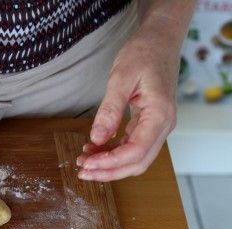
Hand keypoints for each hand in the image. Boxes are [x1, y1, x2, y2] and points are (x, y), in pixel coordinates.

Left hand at [77, 25, 179, 180]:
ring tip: (84, 161)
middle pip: (137, 162)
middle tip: (82, 171)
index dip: (110, 163)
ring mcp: (157, 126)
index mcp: (160, 114)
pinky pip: (132, 146)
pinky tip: (94, 149)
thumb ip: (110, 110)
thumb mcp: (121, 77)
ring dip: (110, 165)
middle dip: (109, 171)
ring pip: (135, 158)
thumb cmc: (144, 53)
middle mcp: (163, 125)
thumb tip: (97, 138)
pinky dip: (113, 152)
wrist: (159, 40)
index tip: (87, 164)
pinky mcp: (148, 124)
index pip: (136, 151)